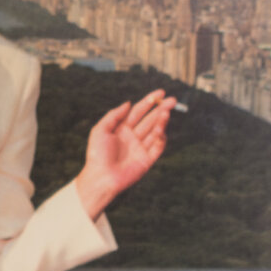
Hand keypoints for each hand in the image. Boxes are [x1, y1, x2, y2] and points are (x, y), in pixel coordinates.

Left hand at [74, 89, 174, 220]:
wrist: (101, 177)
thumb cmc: (97, 154)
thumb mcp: (101, 129)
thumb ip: (114, 115)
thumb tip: (129, 103)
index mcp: (122, 127)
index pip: (139, 110)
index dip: (150, 101)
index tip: (161, 93)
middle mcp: (133, 136)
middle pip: (150, 119)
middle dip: (161, 109)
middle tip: (172, 101)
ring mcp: (141, 148)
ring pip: (155, 132)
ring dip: (161, 122)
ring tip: (165, 114)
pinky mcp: (147, 161)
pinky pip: (157, 148)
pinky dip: (161, 139)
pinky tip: (161, 131)